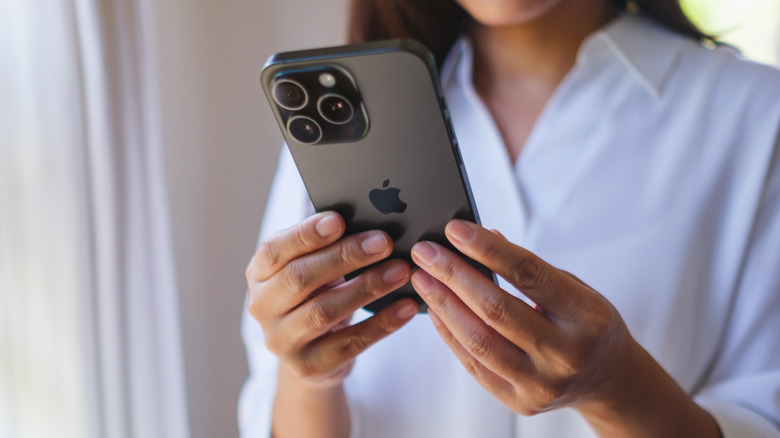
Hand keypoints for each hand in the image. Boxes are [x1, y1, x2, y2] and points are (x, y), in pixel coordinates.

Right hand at [246, 211, 417, 388]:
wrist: (312, 351)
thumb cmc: (316, 293)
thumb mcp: (312, 266)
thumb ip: (325, 243)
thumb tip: (365, 212)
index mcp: (259, 274)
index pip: (275, 251)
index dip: (306, 234)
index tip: (339, 220)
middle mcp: (263, 307)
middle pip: (300, 278)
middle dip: (344, 257)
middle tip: (384, 241)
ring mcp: (283, 341)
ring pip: (324, 311)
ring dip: (366, 288)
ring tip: (400, 271)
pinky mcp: (310, 366)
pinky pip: (349, 344)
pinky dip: (381, 324)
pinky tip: (406, 307)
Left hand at [410, 220, 719, 436]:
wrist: (609, 380)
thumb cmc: (587, 324)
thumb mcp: (573, 288)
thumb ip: (529, 267)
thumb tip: (481, 237)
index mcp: (586, 316)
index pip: (528, 274)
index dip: (487, 249)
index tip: (455, 229)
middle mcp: (566, 354)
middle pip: (496, 308)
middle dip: (453, 275)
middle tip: (425, 252)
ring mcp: (542, 383)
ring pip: (479, 340)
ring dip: (443, 304)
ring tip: (422, 278)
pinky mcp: (520, 402)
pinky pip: (475, 365)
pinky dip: (450, 334)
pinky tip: (435, 309)